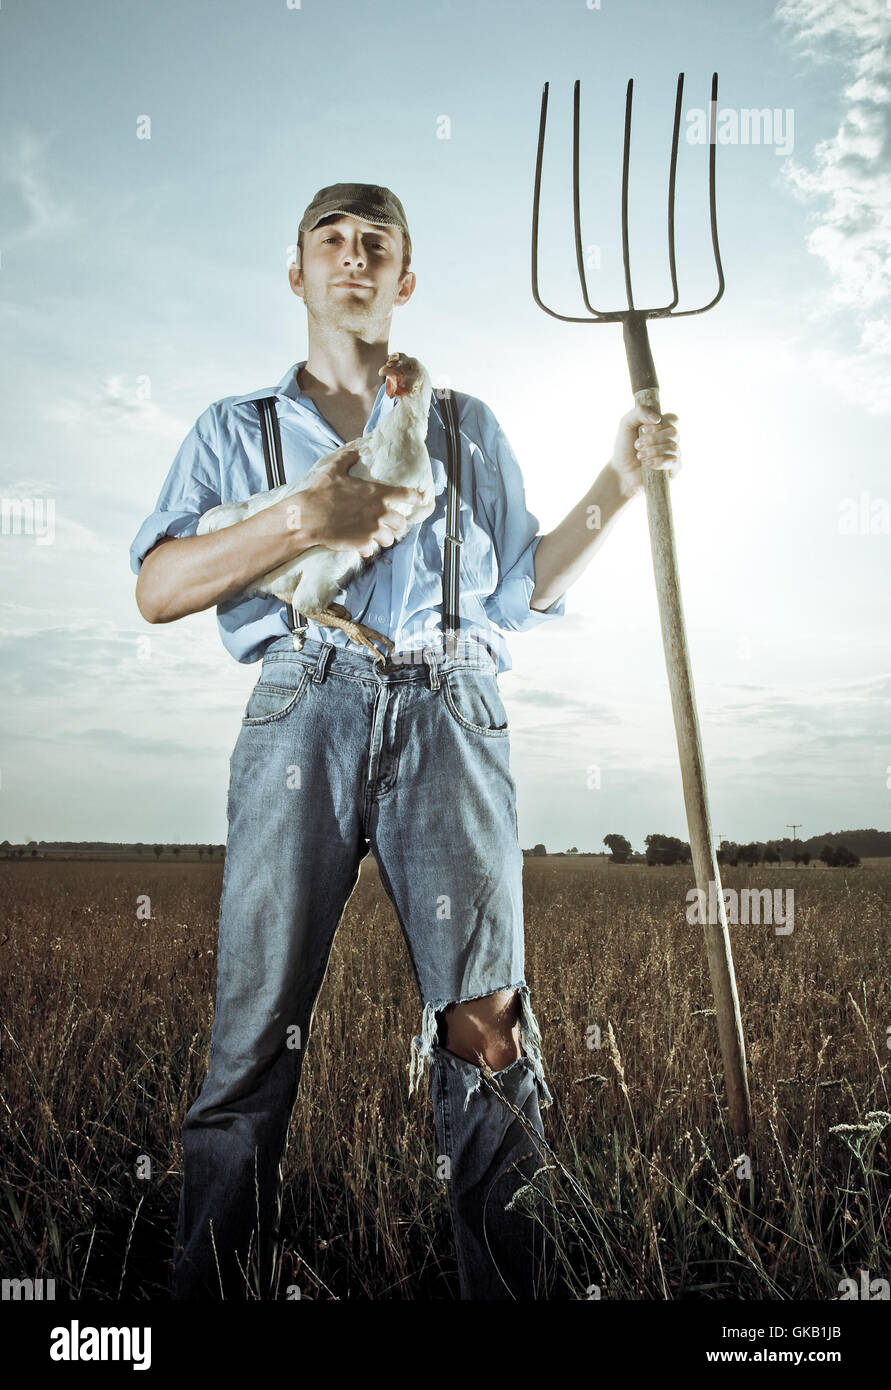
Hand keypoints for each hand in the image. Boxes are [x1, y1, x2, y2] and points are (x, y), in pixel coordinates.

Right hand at [299, 445, 424, 556]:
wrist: (309, 517)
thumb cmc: (321, 492)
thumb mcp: (334, 470)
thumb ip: (347, 459)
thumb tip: (354, 451)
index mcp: (377, 493)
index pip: (407, 495)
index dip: (418, 497)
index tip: (423, 499)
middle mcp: (379, 512)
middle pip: (402, 523)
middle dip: (397, 524)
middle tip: (391, 524)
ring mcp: (373, 530)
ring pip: (390, 538)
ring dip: (386, 538)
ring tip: (378, 537)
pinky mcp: (363, 544)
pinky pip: (373, 550)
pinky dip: (369, 549)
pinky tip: (362, 546)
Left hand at [609, 403, 680, 499]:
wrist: (620, 471)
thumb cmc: (624, 447)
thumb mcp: (626, 424)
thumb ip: (639, 412)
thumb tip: (657, 418)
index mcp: (662, 428)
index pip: (673, 419)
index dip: (661, 423)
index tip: (643, 429)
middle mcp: (669, 440)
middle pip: (674, 433)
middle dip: (654, 438)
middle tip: (638, 444)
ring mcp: (672, 455)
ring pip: (674, 447)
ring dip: (654, 451)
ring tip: (640, 456)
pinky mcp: (673, 470)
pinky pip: (675, 462)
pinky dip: (661, 461)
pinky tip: (648, 464)